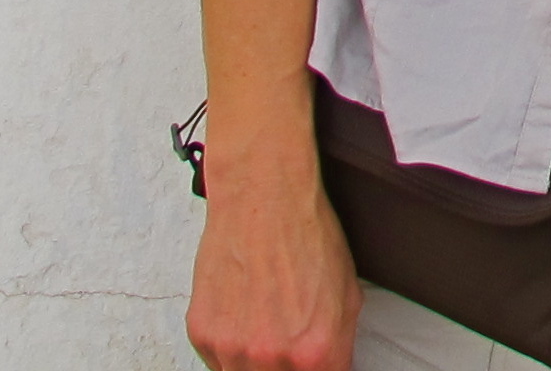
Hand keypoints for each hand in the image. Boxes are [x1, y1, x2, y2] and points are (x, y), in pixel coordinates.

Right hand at [186, 152, 361, 370]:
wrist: (265, 196)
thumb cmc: (308, 235)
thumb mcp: (347, 293)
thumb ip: (339, 346)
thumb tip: (331, 368)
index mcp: (315, 351)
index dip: (320, 370)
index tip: (313, 361)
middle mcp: (272, 357)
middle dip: (288, 368)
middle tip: (289, 340)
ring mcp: (233, 349)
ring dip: (256, 364)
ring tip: (267, 322)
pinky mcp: (203, 335)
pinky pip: (217, 361)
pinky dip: (230, 347)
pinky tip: (244, 313)